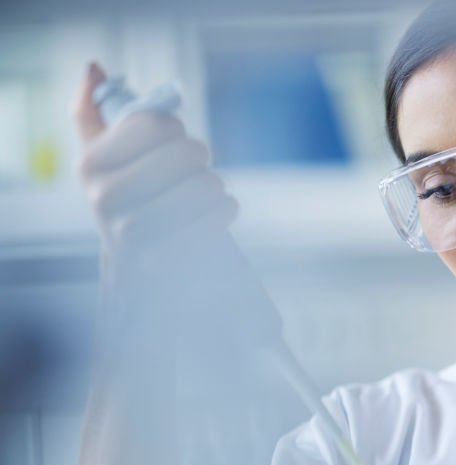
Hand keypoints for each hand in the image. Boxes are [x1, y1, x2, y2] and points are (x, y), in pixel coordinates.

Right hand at [74, 62, 237, 291]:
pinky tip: (216, 212)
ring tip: (202, 194)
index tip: (169, 143)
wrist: (137, 266)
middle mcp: (104, 198)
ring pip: (208, 184)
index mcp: (90, 163)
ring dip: (214, 186)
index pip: (157, 124)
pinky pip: (221, 215)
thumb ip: (94, 111)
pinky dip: (226, 209)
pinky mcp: (173, 261)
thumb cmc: (130, 197)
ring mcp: (135, 234)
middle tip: (191, 170)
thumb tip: (93, 69)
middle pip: (188, 152)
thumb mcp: (105, 157)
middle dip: (198, 157)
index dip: (175, 130)